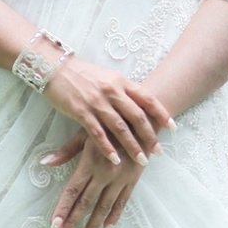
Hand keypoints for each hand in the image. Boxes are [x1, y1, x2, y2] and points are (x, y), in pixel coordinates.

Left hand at [41, 133, 145, 227]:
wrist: (143, 121)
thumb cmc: (109, 124)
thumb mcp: (86, 133)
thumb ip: (66, 151)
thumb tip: (45, 163)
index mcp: (90, 163)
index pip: (73, 191)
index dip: (63, 209)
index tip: (54, 225)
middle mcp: (105, 174)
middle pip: (86, 203)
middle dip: (73, 222)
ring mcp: (120, 180)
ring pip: (104, 208)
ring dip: (93, 226)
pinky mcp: (133, 180)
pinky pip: (122, 202)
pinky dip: (114, 216)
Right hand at [44, 54, 173, 167]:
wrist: (55, 67)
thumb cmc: (82, 73)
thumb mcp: (107, 77)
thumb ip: (123, 90)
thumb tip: (140, 103)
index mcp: (121, 81)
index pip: (147, 99)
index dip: (162, 114)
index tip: (172, 128)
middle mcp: (112, 91)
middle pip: (137, 116)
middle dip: (150, 136)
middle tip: (159, 151)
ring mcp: (97, 101)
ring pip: (120, 128)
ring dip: (133, 146)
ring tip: (142, 161)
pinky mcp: (81, 111)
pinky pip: (98, 133)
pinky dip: (108, 148)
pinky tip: (115, 160)